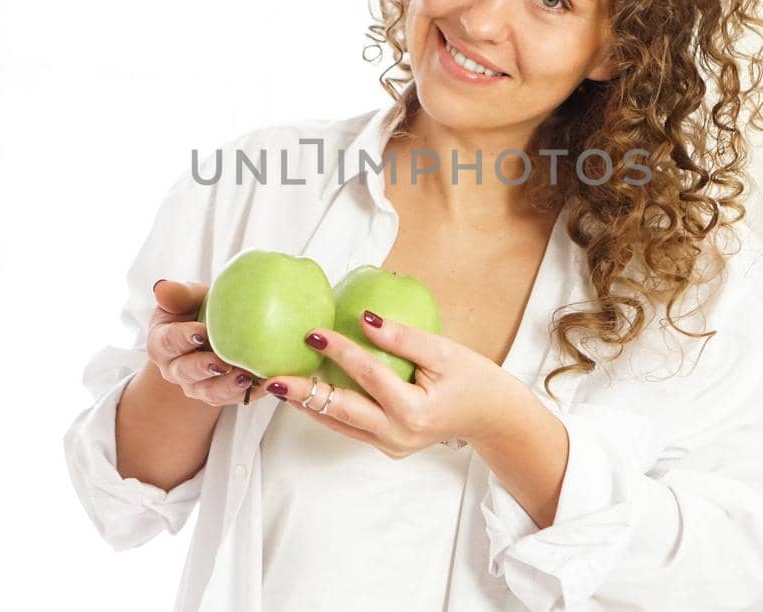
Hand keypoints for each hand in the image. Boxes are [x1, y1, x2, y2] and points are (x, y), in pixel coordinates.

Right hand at [145, 279, 258, 405]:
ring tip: (246, 377)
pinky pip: (232, 398)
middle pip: (185, 371)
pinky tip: (266, 383)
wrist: (213, 330)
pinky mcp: (218, 395)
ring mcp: (196, 385)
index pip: (168, 341)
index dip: (183, 338)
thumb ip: (178, 294)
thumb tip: (161, 287)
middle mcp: (175, 368)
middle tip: (223, 362)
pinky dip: (250, 393)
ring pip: (208, 391)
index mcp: (162, 343)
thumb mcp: (188, 297)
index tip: (201, 332)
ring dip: (227, 386)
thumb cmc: (198, 309)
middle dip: (204, 367)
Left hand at [260, 309, 532, 457]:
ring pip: (338, 423)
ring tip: (276, 385)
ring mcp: (390, 445)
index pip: (368, 376)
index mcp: (414, 411)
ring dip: (307, 404)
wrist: (491, 417)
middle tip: (271, 378)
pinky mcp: (386, 446)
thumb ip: (403, 337)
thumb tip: (363, 317)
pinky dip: (326, 409)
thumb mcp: (445, 351)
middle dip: (303, 394)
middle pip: (340, 411)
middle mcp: (397, 434)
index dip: (340, 351)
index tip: (312, 332)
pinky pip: (348, 427)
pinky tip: (305, 392)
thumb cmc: (473, 378)